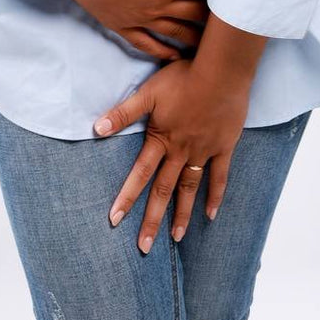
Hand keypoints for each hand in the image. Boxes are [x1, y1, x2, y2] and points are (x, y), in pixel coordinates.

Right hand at [64, 0, 217, 59]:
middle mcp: (158, 8)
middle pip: (195, 14)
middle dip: (216, 16)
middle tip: (233, 20)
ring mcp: (141, 21)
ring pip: (176, 33)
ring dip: (196, 38)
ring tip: (214, 43)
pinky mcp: (124, 27)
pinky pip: (147, 45)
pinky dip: (164, 52)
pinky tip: (176, 56)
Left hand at [93, 14, 267, 252]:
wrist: (222, 72)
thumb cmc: (183, 77)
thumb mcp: (148, 93)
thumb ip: (123, 113)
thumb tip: (96, 129)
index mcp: (161, 140)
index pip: (139, 175)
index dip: (126, 197)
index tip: (114, 220)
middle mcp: (181, 152)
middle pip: (163, 191)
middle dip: (152, 219)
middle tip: (144, 247)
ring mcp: (204, 152)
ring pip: (190, 189)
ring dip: (182, 215)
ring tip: (176, 238)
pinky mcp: (224, 147)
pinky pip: (220, 177)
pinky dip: (215, 196)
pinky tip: (211, 215)